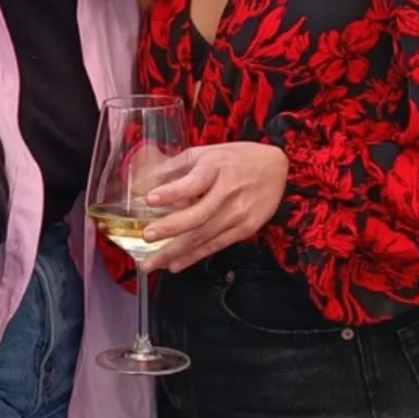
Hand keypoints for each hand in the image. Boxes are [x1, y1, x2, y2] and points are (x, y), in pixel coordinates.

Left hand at [143, 142, 288, 270]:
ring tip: (152, 262)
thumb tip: (142, 182)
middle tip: (147, 237)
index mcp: (216, 166)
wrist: (276, 168)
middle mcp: (229, 191)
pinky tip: (175, 264)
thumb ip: (175, 167)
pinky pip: (215, 245)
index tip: (150, 199)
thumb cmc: (236, 159)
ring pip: (204, 235)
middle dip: (170, 228)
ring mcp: (239, 212)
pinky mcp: (245, 228)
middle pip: (198, 214)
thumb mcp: (205, 153)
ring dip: (176, 251)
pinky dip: (194, 256)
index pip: (194, 182)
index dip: (172, 192)